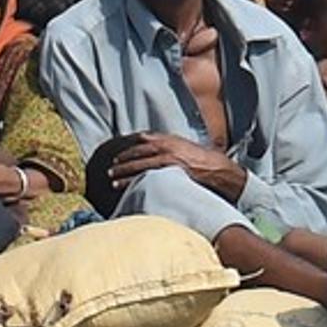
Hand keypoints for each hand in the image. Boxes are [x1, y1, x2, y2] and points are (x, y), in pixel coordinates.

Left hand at [108, 133, 246, 202]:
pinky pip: (149, 177)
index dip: (130, 148)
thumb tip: (150, 143)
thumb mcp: (183, 146)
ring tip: (113, 181)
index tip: (119, 155)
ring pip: (140, 165)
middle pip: (139, 152)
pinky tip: (127, 187)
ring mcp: (168, 159)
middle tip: (111, 168)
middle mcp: (167, 147)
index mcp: (169, 139)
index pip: (144, 140)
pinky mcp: (170, 172)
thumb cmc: (201, 159)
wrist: (216, 167)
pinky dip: (137, 181)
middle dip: (124, 160)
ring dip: (125, 173)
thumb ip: (168, 144)